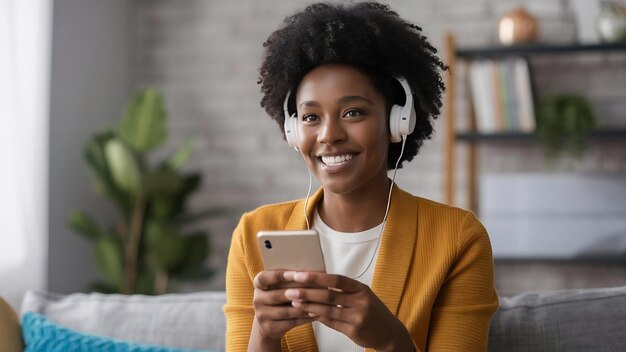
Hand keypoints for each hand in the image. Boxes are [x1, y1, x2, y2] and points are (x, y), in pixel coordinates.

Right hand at [251, 270, 315, 340]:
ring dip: (304, 306)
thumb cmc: (280, 297)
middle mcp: (257, 299)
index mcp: (259, 284)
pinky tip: (316, 313)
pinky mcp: (269, 327)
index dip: (279, 276)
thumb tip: (310, 272)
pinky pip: (290, 322)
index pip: (264, 278)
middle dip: (298, 292)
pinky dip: (305, 318)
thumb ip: (290, 279)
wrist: (269, 321)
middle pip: (277, 295)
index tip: (296, 274)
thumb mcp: (279, 286)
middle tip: (315, 288)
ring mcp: (261, 315)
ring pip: (286, 311)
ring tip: (320, 302)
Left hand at [283, 271, 414, 350]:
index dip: (316, 277)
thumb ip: (342, 289)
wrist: (388, 331)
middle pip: (329, 295)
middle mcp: (360, 301)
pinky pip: (331, 323)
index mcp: (361, 288)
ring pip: (327, 310)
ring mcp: (357, 317)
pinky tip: (306, 314)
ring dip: (308, 306)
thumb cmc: (371, 309)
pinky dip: (317, 317)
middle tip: (289, 290)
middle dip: (307, 292)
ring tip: (294, 302)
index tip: (299, 274)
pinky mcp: (353, 331)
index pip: (336, 280)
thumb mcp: (361, 294)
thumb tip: (316, 280)